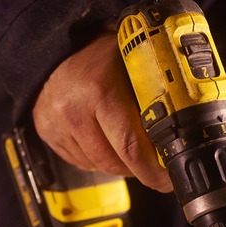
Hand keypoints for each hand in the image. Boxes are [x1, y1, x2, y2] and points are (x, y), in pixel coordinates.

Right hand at [32, 29, 171, 192]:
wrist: (57, 47)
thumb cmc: (100, 54)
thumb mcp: (134, 65)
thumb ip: (153, 95)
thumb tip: (179, 133)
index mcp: (100, 91)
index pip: (130, 146)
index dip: (152, 170)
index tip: (167, 179)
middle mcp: (73, 110)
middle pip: (113, 163)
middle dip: (138, 170)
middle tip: (154, 168)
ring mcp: (56, 124)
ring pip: (97, 165)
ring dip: (116, 163)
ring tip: (126, 145)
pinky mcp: (47, 133)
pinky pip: (79, 161)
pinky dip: (95, 158)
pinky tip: (102, 139)